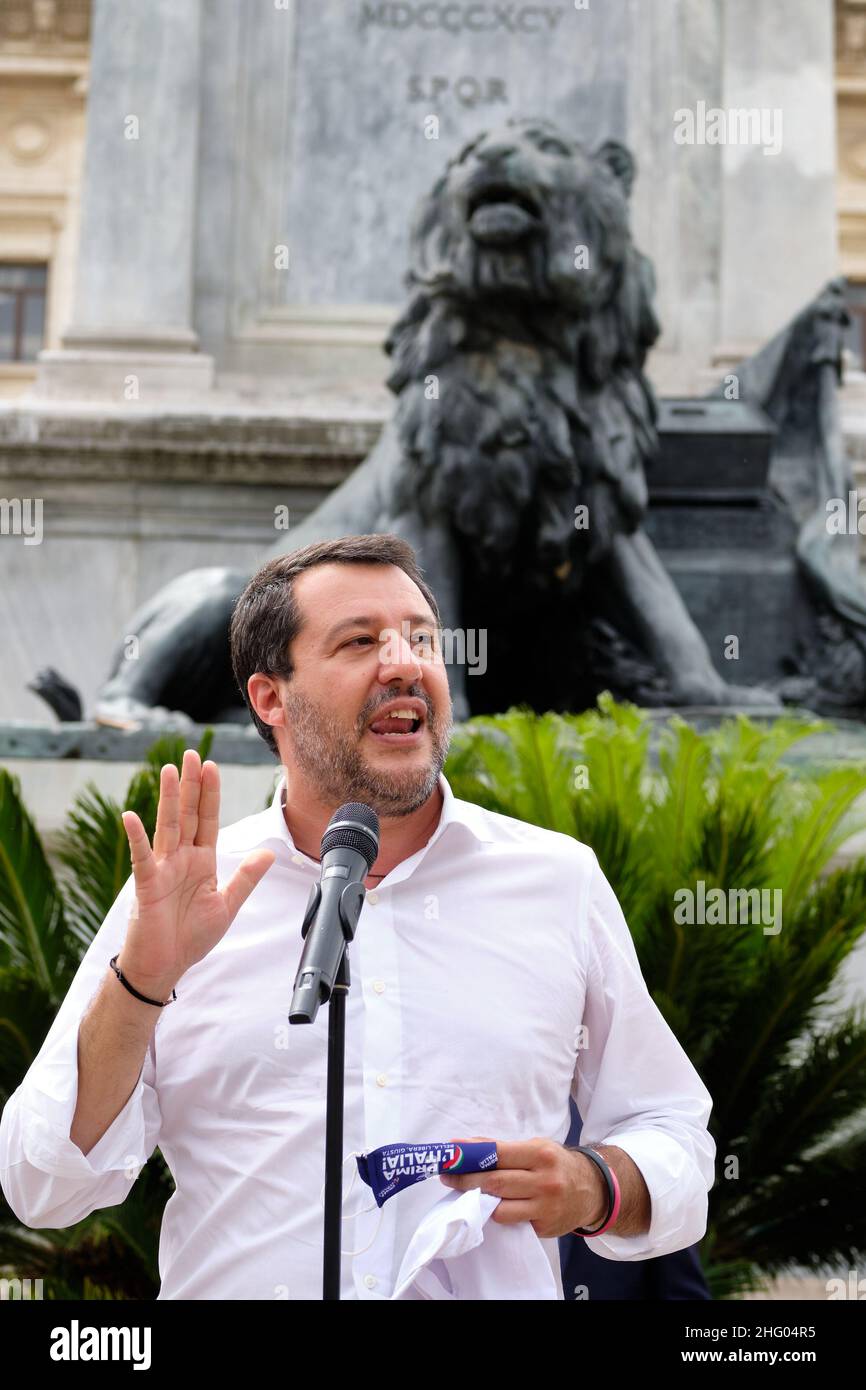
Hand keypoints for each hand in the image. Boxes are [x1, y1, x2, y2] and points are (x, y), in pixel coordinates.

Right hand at [118, 749, 274, 999]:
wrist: (166, 965)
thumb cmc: (192, 936)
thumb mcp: (228, 905)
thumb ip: (245, 877)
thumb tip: (268, 853)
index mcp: (202, 861)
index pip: (208, 820)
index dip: (210, 794)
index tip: (212, 767)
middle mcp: (181, 858)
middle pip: (188, 814)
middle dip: (191, 785)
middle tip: (192, 754)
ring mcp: (163, 868)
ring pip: (168, 826)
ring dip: (169, 799)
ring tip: (170, 770)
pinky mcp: (147, 884)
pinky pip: (142, 857)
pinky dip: (137, 837)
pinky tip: (131, 816)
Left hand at [439, 1136, 607, 1237]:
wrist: (592, 1190)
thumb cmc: (556, 1164)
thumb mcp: (535, 1147)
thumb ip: (502, 1148)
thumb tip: (466, 1146)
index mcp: (541, 1154)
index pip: (497, 1154)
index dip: (471, 1156)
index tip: (450, 1155)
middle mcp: (544, 1181)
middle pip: (494, 1182)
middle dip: (465, 1180)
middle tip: (446, 1176)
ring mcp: (545, 1207)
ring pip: (500, 1207)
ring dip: (477, 1201)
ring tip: (462, 1193)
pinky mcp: (544, 1227)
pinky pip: (511, 1222)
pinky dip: (496, 1214)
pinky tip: (486, 1207)